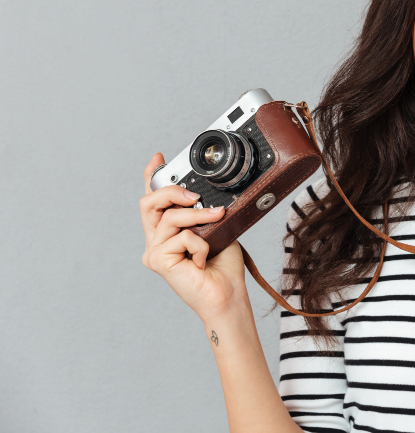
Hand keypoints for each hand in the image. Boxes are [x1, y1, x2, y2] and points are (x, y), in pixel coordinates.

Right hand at [140, 153, 248, 321]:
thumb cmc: (223, 266)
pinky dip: (200, 244)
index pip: (154, 201)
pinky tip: (203, 260)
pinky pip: (180, 237)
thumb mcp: (216, 228)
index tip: (158, 158)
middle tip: (195, 195)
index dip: (151, 177)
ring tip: (216, 219)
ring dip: (198, 216)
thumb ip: (205, 211)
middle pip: (149, 203)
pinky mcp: (157, 261)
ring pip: (170, 217)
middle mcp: (155, 241)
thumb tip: (206, 194)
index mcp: (168, 232)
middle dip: (171, 190)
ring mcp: (154, 251)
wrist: (227, 295)